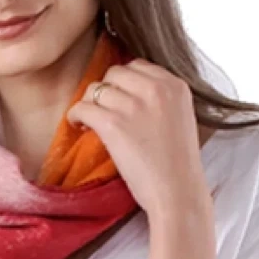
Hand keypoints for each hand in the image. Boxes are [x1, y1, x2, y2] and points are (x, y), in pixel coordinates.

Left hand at [64, 58, 211, 222]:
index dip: (124, 81)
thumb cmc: (179, 166)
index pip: (138, 65)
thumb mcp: (182, 118)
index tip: (118, 97)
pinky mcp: (113, 124)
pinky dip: (76, 116)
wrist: (178, 192)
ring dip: (90, 103)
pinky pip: (83, 107)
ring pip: (96, 89)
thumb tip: (132, 93)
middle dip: (106, 90)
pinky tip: (79, 126)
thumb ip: (163, 100)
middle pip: (115, 73)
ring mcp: (133, 105)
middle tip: (102, 109)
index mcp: (175, 85)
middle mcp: (155, 89)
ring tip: (90, 121)